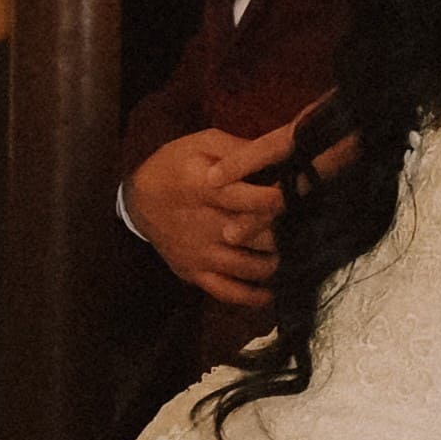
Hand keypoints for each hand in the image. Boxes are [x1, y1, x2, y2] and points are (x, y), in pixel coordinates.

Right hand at [124, 113, 303, 309]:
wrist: (137, 201)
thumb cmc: (174, 165)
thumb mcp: (202, 143)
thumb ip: (240, 149)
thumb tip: (278, 155)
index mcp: (204, 188)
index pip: (250, 200)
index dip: (278, 199)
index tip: (296, 194)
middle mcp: (203, 226)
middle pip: (257, 237)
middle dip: (285, 232)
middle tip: (303, 225)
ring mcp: (199, 254)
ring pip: (250, 267)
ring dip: (277, 261)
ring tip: (292, 250)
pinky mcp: (194, 274)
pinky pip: (228, 292)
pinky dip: (253, 296)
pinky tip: (271, 291)